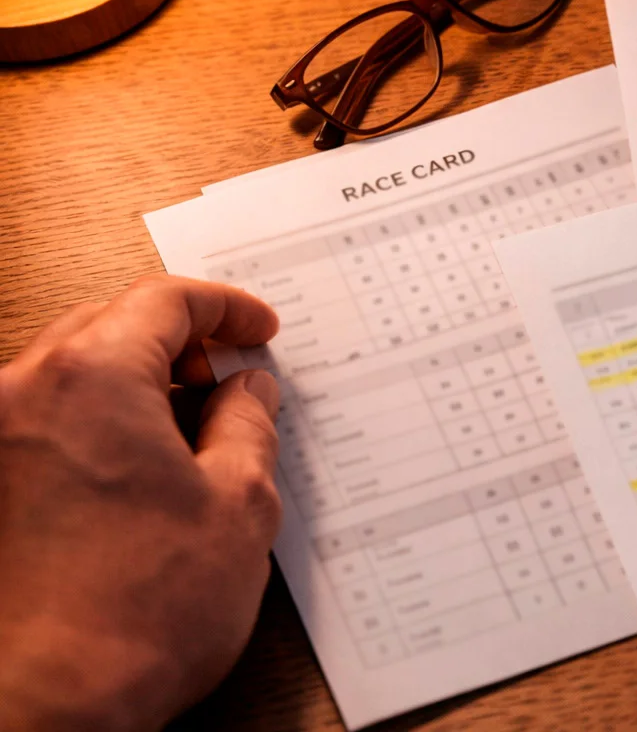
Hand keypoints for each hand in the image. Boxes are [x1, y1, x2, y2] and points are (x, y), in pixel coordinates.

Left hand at [0, 276, 282, 730]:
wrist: (47, 706)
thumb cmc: (137, 614)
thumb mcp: (238, 505)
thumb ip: (247, 425)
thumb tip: (247, 391)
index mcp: (89, 378)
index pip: (162, 301)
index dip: (224, 308)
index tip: (257, 329)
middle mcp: (20, 395)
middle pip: (107, 325)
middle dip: (179, 341)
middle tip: (233, 374)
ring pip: (71, 374)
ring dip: (135, 383)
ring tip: (193, 427)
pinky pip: (44, 421)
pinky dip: (98, 422)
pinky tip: (141, 467)